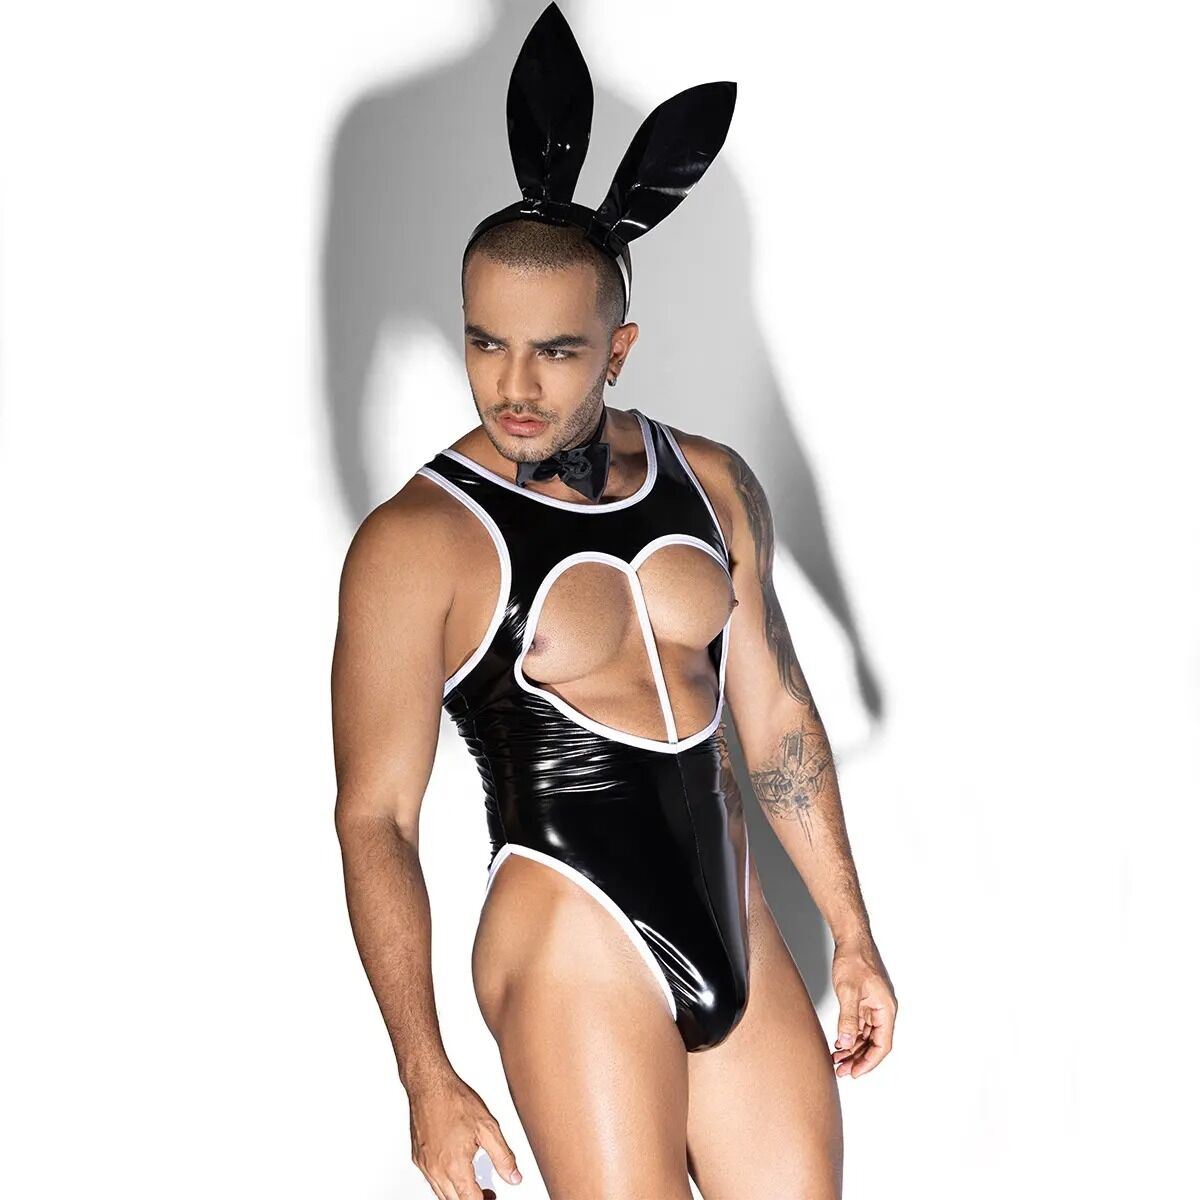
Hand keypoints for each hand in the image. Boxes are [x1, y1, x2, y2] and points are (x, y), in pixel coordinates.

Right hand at [408, 1070, 522, 1198]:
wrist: (430, 1084)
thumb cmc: (455, 1100)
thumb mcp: (488, 1127)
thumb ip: (503, 1156)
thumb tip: (514, 1177)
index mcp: (455, 1166)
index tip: (492, 1197)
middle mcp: (436, 1170)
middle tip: (487, 1193)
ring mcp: (425, 1165)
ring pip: (441, 1194)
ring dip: (458, 1194)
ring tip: (474, 1185)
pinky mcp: (417, 1158)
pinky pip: (431, 1180)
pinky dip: (445, 1183)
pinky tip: (456, 1171)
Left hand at [829, 933, 896, 1077]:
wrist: (851, 938)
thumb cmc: (854, 959)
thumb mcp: (849, 990)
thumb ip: (848, 1017)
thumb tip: (845, 1042)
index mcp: (886, 1009)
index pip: (882, 1044)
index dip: (869, 1061)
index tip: (856, 1072)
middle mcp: (883, 1010)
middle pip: (874, 1043)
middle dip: (859, 1059)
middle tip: (842, 1071)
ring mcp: (873, 1006)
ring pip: (866, 1036)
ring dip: (853, 1049)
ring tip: (837, 1061)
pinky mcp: (864, 1002)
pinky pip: (859, 1026)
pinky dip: (849, 1036)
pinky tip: (838, 1044)